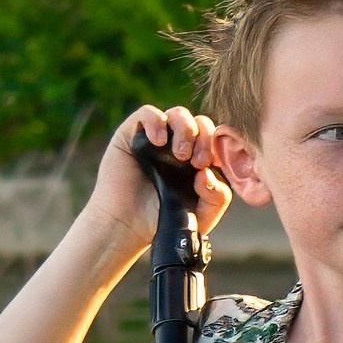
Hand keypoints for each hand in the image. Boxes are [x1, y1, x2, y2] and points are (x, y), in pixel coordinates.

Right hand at [86, 105, 233, 252]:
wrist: (126, 228)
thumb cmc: (161, 222)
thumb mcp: (201, 218)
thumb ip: (217, 198)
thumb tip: (209, 173)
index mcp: (197, 161)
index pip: (214, 140)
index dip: (216, 146)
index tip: (208, 165)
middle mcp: (178, 146)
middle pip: (200, 123)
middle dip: (204, 137)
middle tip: (196, 161)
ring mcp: (156, 139)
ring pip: (179, 114)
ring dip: (185, 129)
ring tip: (180, 155)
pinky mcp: (132, 134)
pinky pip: (147, 113)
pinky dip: (156, 121)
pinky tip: (158, 141)